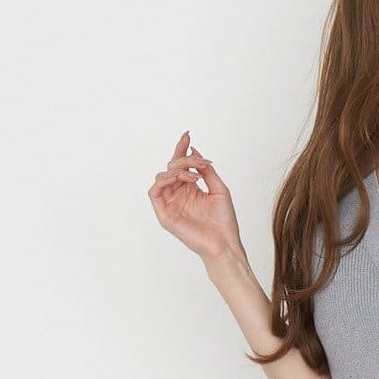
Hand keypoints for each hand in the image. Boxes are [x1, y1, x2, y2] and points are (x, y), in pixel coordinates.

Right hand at [148, 130, 244, 263]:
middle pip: (171, 168)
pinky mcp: (164, 215)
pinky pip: (154, 192)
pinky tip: (179, 178)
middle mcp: (178, 195)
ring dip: (176, 170)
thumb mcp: (219, 188)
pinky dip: (163, 181)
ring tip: (193, 175)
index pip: (181, 165)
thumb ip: (206, 170)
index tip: (187, 135)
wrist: (224, 243)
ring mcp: (170, 204)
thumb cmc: (224, 221)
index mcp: (190, 189)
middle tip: (199, 161)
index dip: (181, 149)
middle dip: (184, 159)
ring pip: (162, 177)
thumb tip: (194, 151)